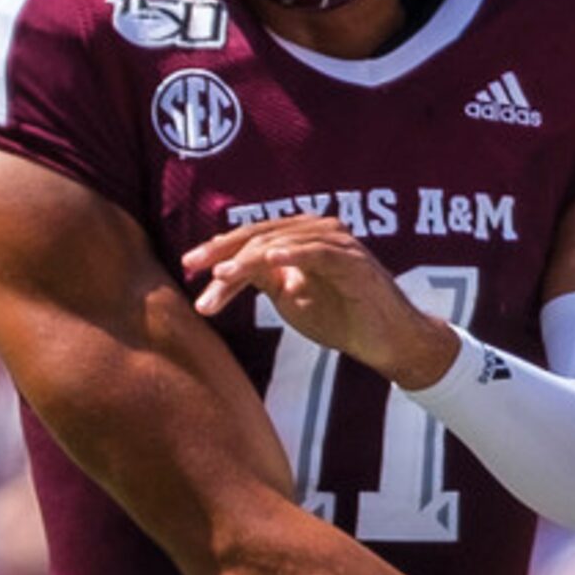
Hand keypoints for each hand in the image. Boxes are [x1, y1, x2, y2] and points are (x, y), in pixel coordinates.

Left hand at [182, 216, 457, 387]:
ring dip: (249, 258)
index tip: (188, 266)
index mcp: (301, 238)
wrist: (387, 341)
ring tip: (221, 275)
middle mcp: (318, 232)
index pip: (251, 238)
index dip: (219, 249)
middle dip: (224, 252)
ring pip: (283, 242)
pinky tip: (269, 260)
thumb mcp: (290, 297)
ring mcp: (338, 244)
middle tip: (194, 268)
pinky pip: (319, 253)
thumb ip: (263, 279)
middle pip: (261, 234)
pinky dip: (294, 254)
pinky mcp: (355, 261)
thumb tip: (224, 270)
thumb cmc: (341, 317)